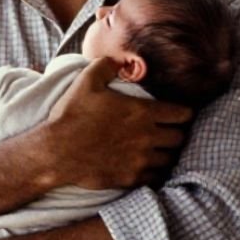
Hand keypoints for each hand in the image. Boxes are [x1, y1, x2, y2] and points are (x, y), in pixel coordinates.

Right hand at [43, 57, 192, 189]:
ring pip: (170, 158)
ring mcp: (140, 160)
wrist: (56, 152)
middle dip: (177, 132)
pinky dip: (155, 170)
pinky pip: (156, 176)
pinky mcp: (131, 178)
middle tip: (169, 130)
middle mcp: (146, 137)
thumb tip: (118, 61)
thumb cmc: (72, 115)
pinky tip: (146, 164)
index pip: (182, 114)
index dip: (183, 112)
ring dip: (167, 152)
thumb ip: (106, 66)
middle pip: (180, 137)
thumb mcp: (87, 81)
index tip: (178, 113)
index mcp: (142, 112)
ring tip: (159, 148)